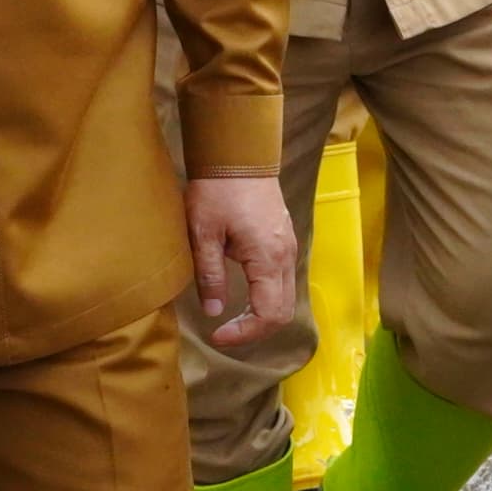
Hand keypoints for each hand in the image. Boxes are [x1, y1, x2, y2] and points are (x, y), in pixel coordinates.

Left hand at [185, 174, 297, 349]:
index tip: (217, 336)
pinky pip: (282, 280)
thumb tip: (214, 312)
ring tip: (232, 320)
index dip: (245, 333)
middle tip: (224, 333)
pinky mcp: (283, 240)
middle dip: (255, 330)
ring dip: (262, 315)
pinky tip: (244, 296)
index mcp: (268, 258)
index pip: (269, 314)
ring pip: (285, 297)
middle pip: (283, 311)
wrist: (239, 154)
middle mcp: (285, 256)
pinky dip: (267, 298)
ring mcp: (288, 247)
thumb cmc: (218, 190)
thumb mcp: (203, 234)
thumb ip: (209, 275)